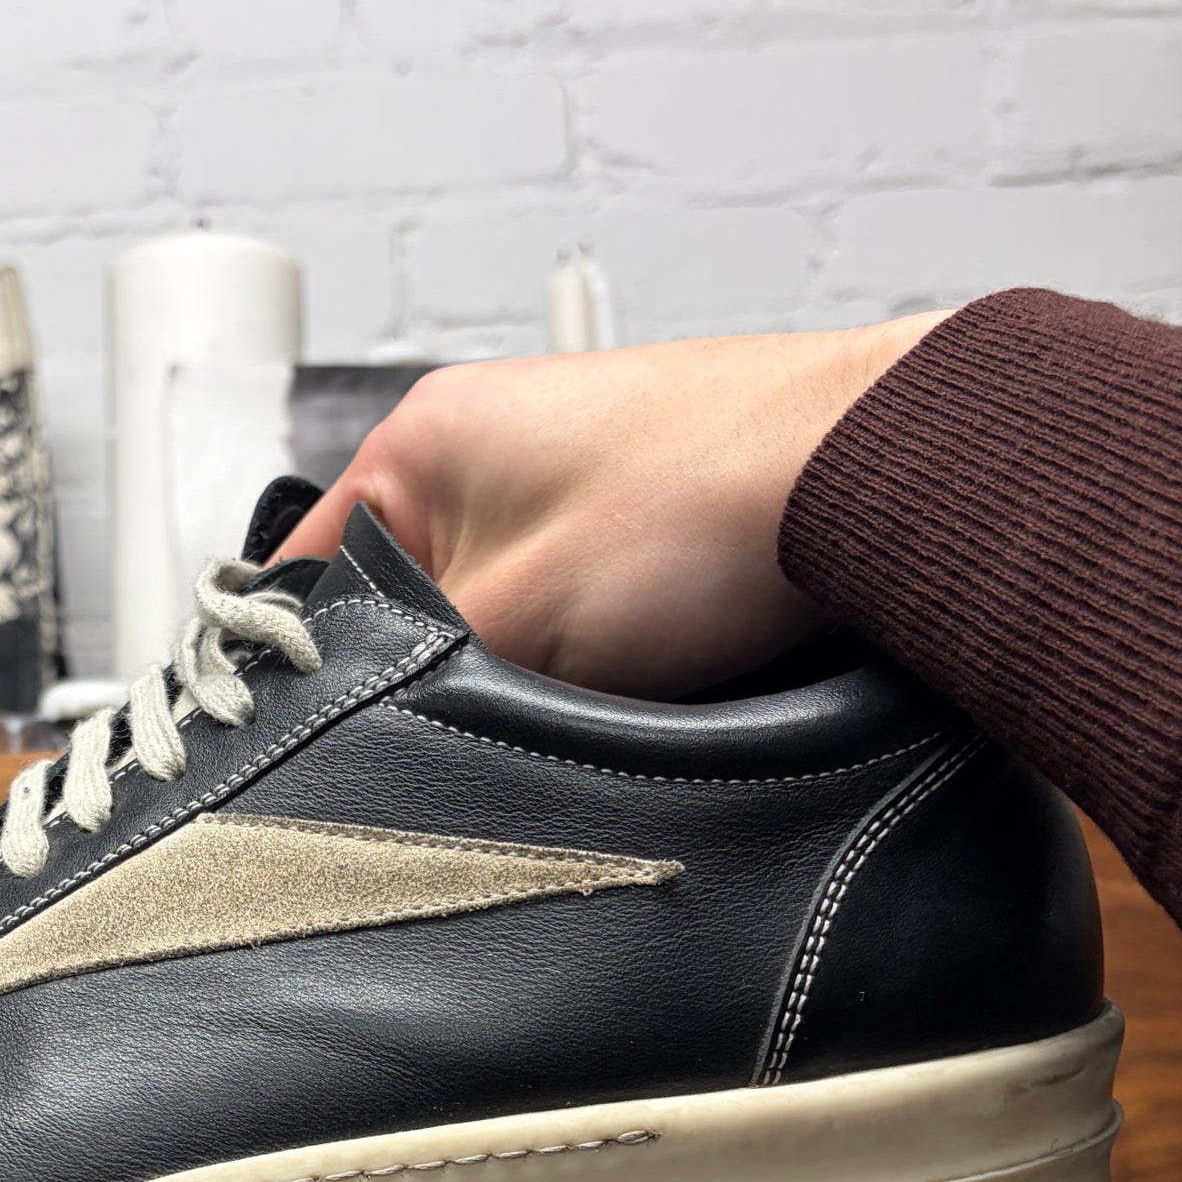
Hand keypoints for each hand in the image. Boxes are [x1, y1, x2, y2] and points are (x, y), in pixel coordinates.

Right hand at [279, 315, 947, 697]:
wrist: (876, 472)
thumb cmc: (707, 504)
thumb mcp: (515, 622)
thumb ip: (409, 672)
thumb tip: (349, 727)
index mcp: (419, 442)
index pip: (304, 577)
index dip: (312, 669)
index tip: (329, 739)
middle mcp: (482, 447)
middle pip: (404, 606)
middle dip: (436, 674)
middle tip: (474, 721)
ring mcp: (563, 479)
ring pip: (493, 619)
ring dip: (523, 667)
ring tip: (570, 689)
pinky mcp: (634, 517)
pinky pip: (570, 611)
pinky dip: (589, 652)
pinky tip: (627, 673)